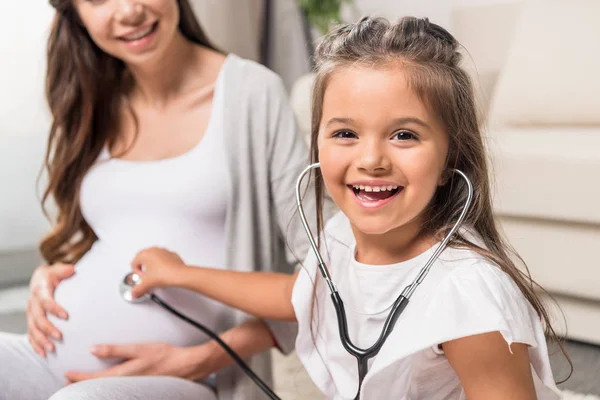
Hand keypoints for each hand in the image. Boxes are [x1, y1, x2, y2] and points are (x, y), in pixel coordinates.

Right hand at [27, 263, 74, 357]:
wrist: (40, 280)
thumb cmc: (53, 276)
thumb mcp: (57, 269)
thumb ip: (64, 270)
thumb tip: (72, 269)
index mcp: (40, 291)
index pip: (46, 301)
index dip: (55, 309)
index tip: (66, 316)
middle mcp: (33, 304)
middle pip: (38, 319)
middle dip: (48, 329)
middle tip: (60, 337)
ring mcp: (31, 314)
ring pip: (33, 330)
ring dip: (41, 341)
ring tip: (51, 350)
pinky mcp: (31, 322)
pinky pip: (31, 336)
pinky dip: (36, 345)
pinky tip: (43, 354)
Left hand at [64, 342, 213, 383]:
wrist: (184, 365)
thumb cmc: (163, 355)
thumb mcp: (138, 348)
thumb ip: (115, 349)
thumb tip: (94, 349)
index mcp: (123, 374)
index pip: (94, 378)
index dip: (78, 377)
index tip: (67, 374)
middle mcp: (126, 383)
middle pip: (98, 387)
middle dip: (82, 384)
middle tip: (69, 382)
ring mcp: (133, 386)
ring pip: (107, 388)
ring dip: (94, 384)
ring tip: (84, 382)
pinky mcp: (139, 384)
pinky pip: (118, 387)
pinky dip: (107, 385)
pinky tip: (108, 381)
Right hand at [130, 247, 186, 298]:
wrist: (180, 275)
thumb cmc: (165, 274)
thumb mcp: (147, 284)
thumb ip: (137, 289)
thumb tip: (134, 293)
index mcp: (145, 254)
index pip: (134, 263)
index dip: (137, 273)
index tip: (142, 278)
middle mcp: (154, 250)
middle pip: (143, 259)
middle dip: (144, 269)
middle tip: (147, 277)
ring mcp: (164, 251)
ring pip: (154, 258)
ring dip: (153, 267)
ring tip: (156, 277)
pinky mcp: (172, 255)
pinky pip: (164, 259)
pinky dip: (162, 266)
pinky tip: (164, 274)